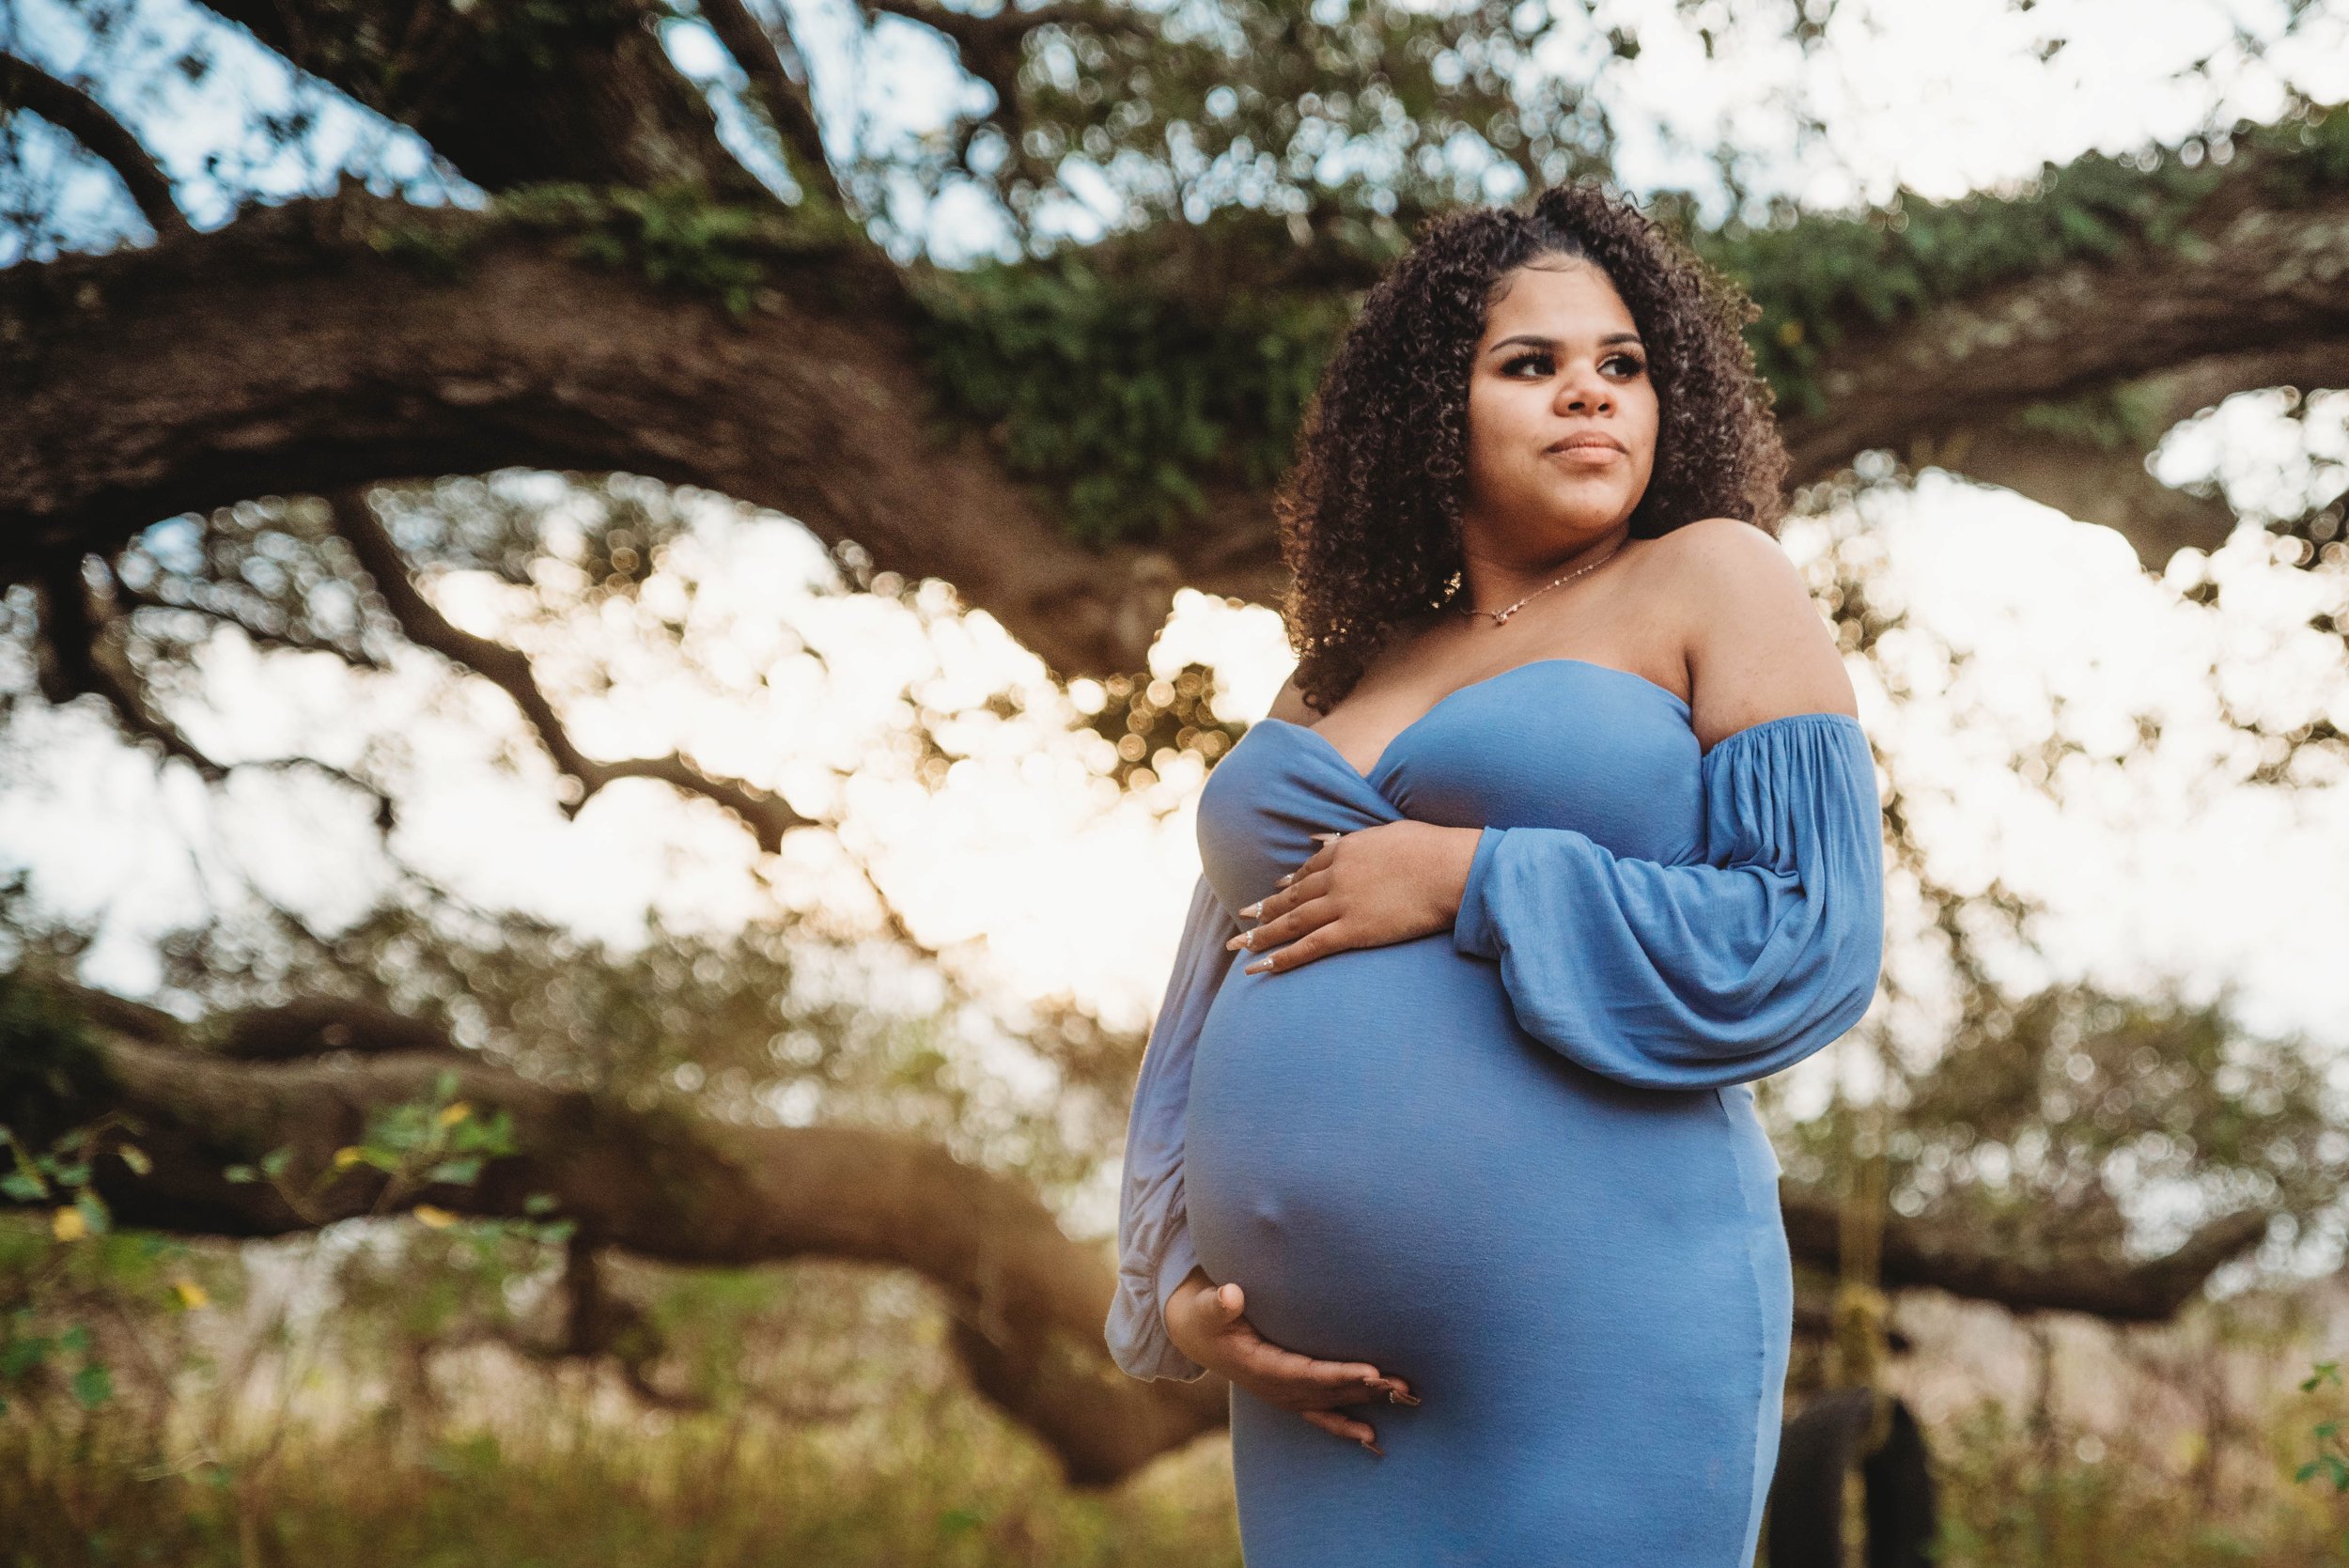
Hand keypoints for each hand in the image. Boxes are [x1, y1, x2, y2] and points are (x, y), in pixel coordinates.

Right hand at [1165, 1268, 1419, 1453]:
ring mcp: (1283, 1393)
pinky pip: (1322, 1413)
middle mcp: (1274, 1387)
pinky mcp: (1290, 1392)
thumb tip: (1230, 1295)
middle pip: (1326, 1391)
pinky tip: (1372, 1438)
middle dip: (1364, 1389)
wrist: (1197, 1335)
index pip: (1305, 1372)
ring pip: (1330, 1402)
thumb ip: (1216, 1303)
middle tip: (1402, 1384)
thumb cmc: (1206, 1315)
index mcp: (1257, 1365)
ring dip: (1366, 1402)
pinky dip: (1346, 1424)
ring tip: (1403, 1399)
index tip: (1371, 1371)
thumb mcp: (1205, 1307)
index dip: (1338, 1375)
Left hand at [1226, 821, 1481, 974]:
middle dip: (1265, 909)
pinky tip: (1262, 967)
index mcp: (1347, 849)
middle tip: (1243, 917)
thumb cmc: (1434, 848)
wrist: (1453, 868)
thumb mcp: (1391, 831)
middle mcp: (1336, 875)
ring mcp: (1342, 903)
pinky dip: (1284, 957)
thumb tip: (1329, 836)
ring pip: (1293, 922)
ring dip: (1263, 935)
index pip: (1309, 869)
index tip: (1274, 891)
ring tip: (1239, 947)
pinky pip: (1311, 946)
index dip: (1289, 883)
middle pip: (1292, 896)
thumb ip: (1360, 837)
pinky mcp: (1354, 929)